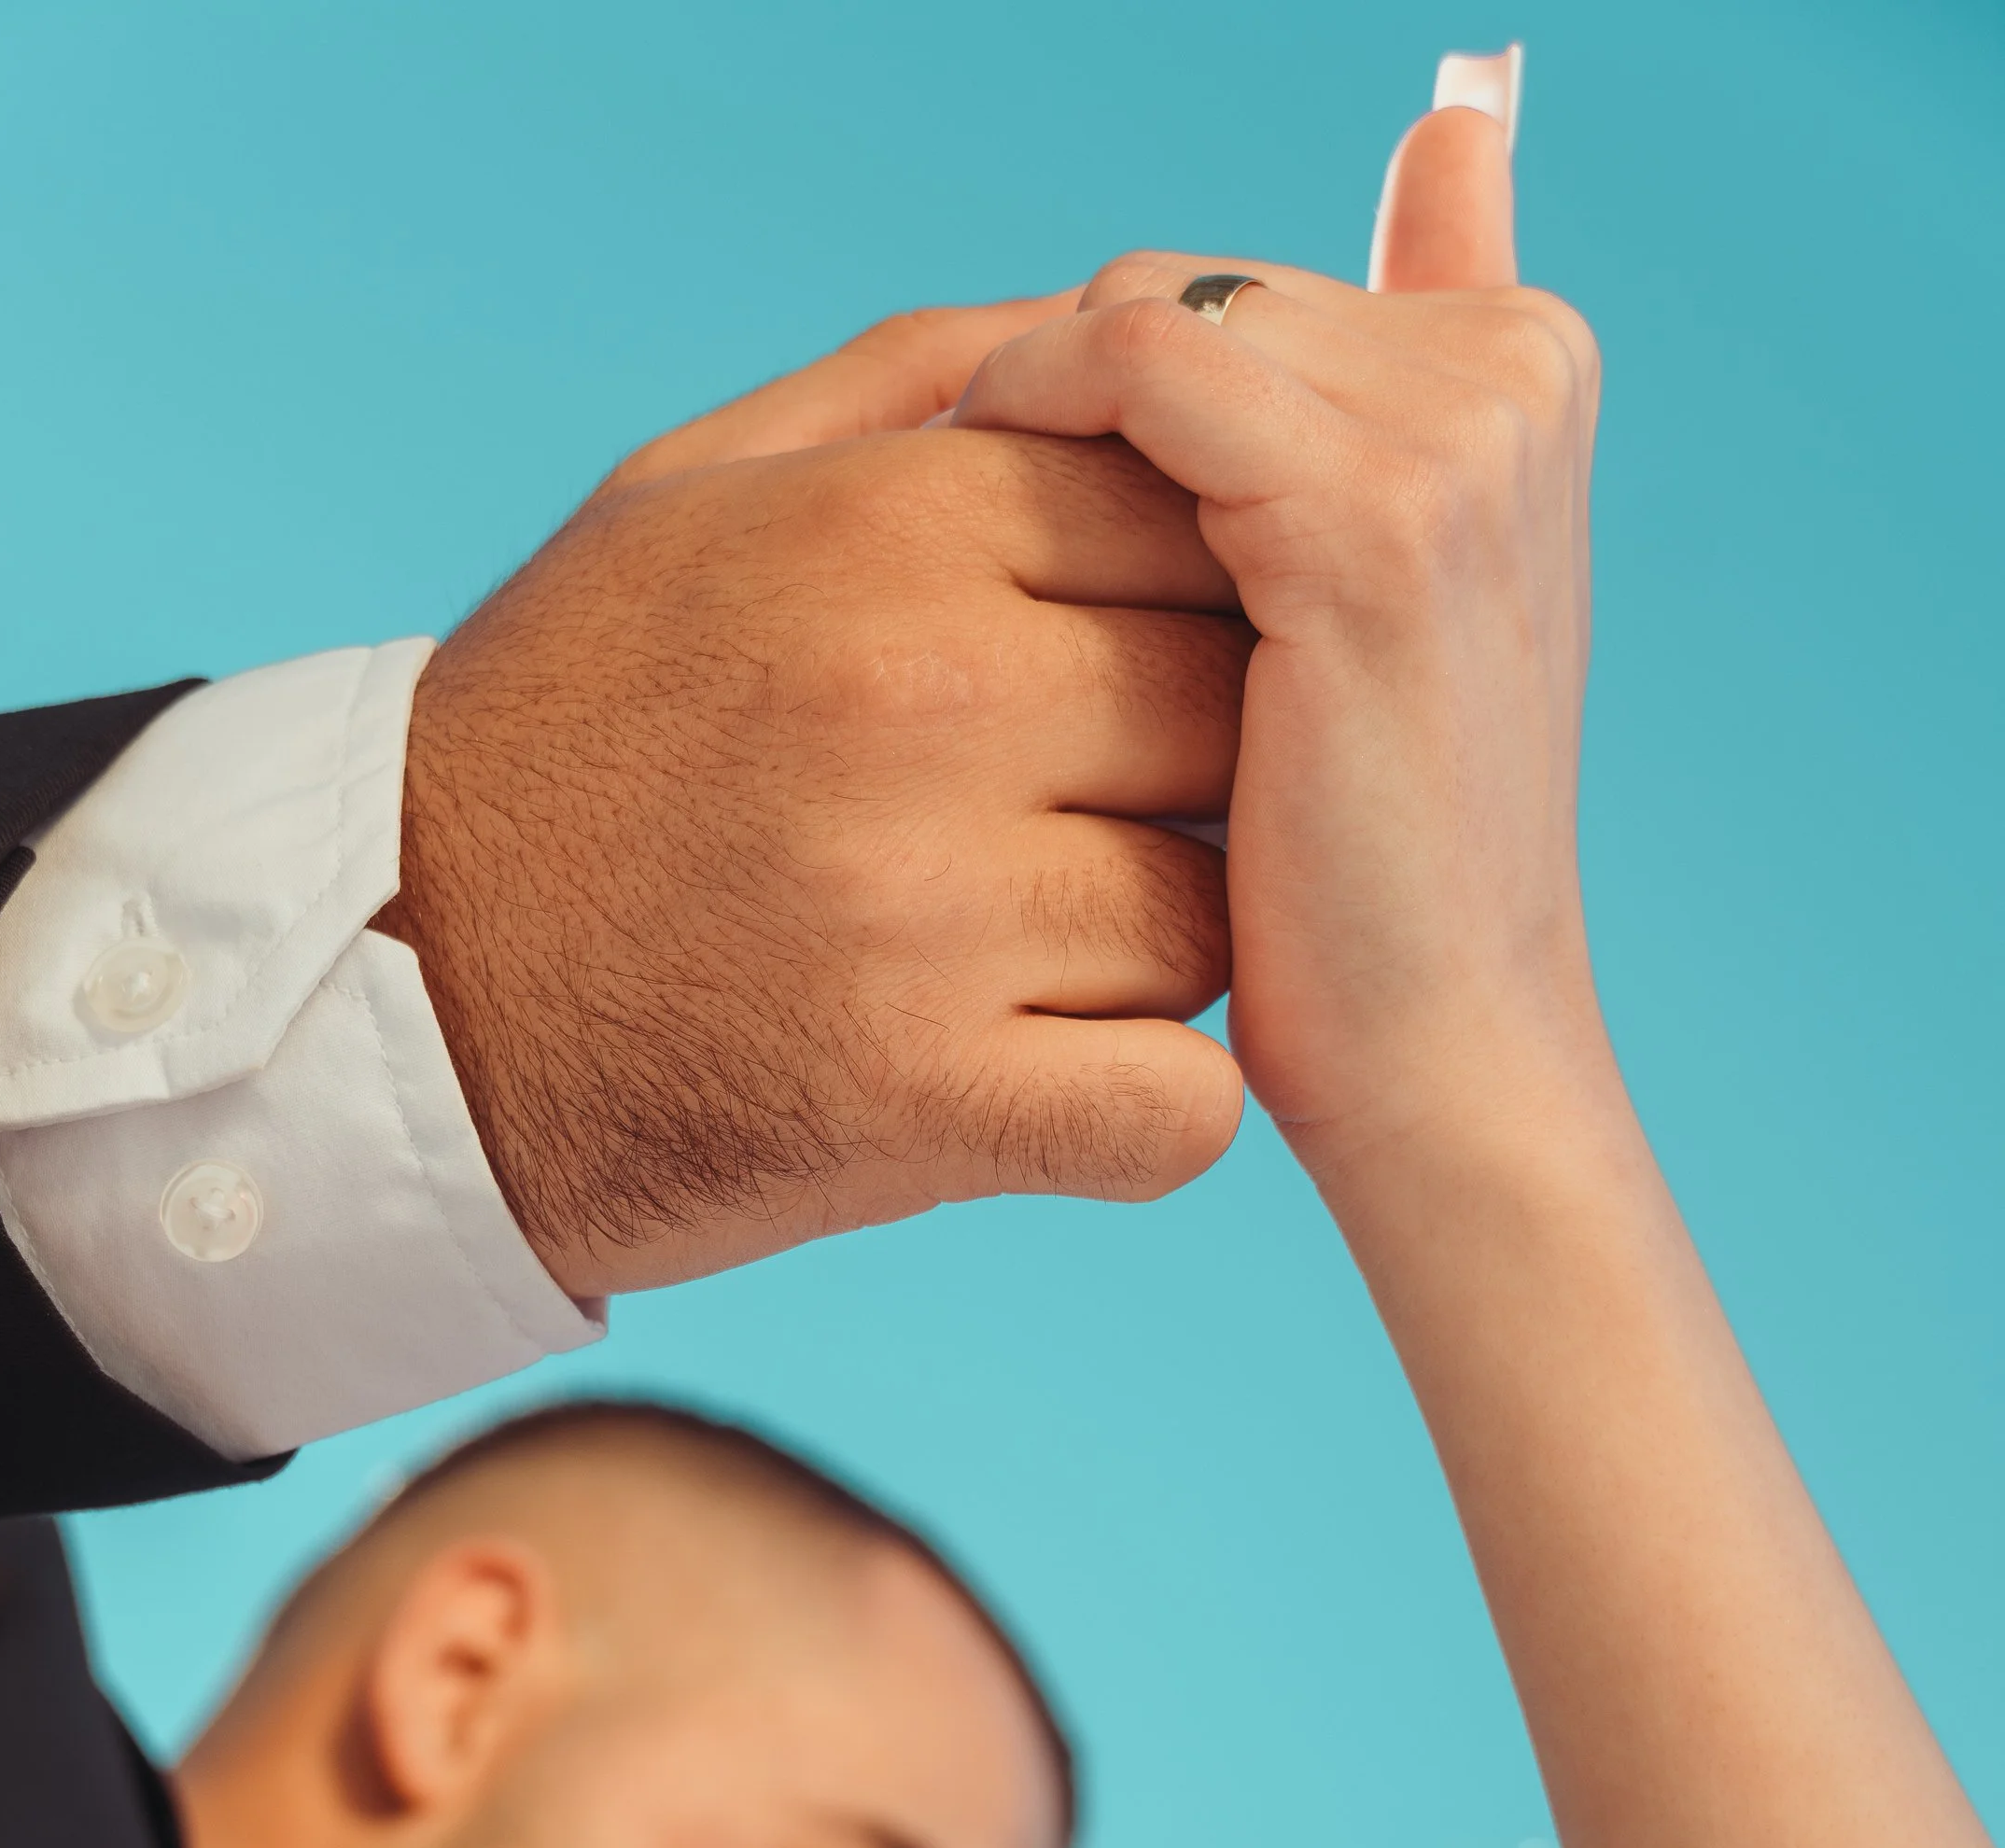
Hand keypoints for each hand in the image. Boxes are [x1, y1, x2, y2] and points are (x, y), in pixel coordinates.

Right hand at [378, 305, 1253, 1295]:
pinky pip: (1174, 1109)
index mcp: (880, 526)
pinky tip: (1062, 1095)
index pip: (1193, 528)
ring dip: (1157, 962)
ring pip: (1211, 922)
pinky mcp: (916, 1100)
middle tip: (1089, 841)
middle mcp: (914, 696)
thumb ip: (908, 391)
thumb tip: (1110, 339)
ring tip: (1037, 969)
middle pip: (1225, 722)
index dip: (1188, 622)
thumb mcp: (684, 495)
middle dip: (1188, 789)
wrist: (386, 997)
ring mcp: (921, 908)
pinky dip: (1150, 1120)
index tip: (1117, 691)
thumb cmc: (560, 736)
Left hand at [952, 115, 1604, 1184]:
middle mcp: (1513, 376)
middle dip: (1060, 396)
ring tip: (940, 549)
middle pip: (1202, 288)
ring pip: (1162, 307)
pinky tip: (960, 549)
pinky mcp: (1370, 521)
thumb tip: (1412, 171)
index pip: (1255, 292)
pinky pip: (1143, 364)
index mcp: (1525, 375)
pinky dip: (1030, 416)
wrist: (1431, 1058)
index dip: (1116, 388)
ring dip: (1026, 409)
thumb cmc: (1363, 883)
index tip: (1014, 505)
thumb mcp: (1365, 634)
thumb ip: (1361, 423)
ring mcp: (1455, 441)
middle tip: (940, 534)